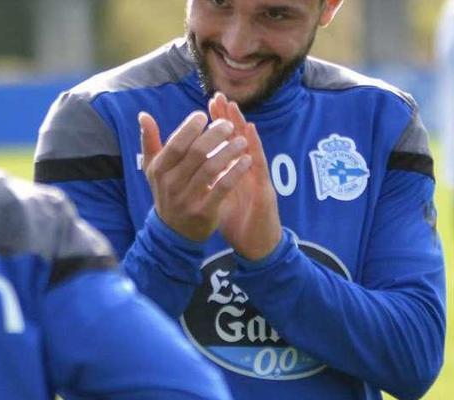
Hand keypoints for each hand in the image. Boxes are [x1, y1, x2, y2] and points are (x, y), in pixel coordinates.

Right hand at [139, 111, 251, 241]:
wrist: (173, 231)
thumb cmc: (166, 191)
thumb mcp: (153, 169)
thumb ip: (149, 141)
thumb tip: (143, 115)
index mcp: (159, 170)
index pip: (176, 143)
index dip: (191, 127)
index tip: (204, 115)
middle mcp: (171, 184)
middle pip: (197, 152)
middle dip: (215, 135)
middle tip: (229, 125)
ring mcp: (187, 199)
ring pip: (212, 168)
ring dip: (229, 151)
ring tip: (241, 141)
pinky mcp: (204, 211)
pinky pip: (223, 187)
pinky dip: (236, 172)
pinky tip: (246, 161)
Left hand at [208, 94, 282, 259]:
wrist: (257, 248)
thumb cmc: (238, 224)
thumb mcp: (216, 201)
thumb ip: (206, 184)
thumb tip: (187, 175)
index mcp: (233, 173)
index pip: (223, 145)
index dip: (215, 127)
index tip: (204, 108)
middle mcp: (246, 172)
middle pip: (237, 140)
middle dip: (227, 118)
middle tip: (217, 96)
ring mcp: (257, 179)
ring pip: (250, 147)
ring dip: (242, 125)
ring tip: (233, 106)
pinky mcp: (265, 190)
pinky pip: (259, 166)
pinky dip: (255, 147)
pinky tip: (250, 132)